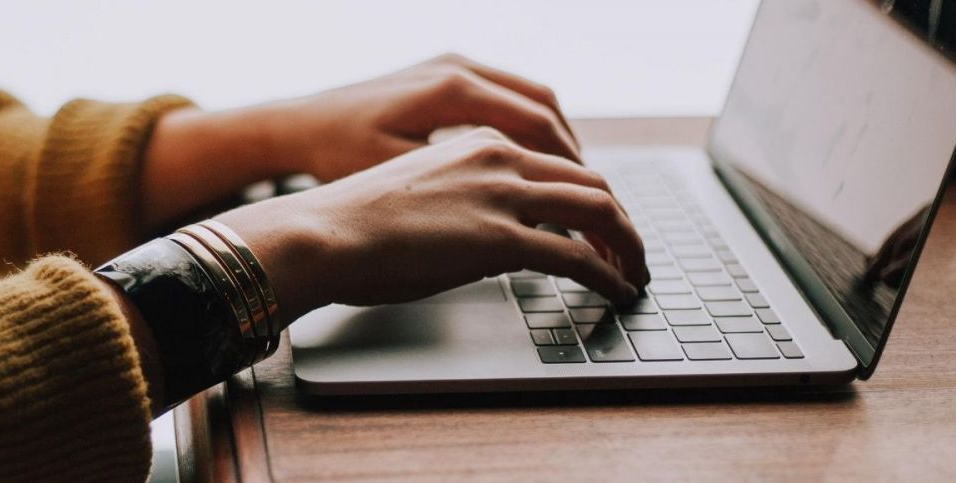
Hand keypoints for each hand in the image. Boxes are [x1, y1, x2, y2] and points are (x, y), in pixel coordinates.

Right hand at [214, 129, 646, 320]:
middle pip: (591, 181)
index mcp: (478, 142)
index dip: (589, 195)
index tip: (599, 223)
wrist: (322, 233)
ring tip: (633, 273)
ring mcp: (503, 196)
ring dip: (627, 245)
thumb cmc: (352, 222)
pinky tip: (616, 290)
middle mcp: (499, 158)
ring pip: (599, 210)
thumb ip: (461, 200)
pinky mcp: (501, 239)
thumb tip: (481, 236)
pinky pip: (578, 257)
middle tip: (629, 251)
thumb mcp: (417, 192)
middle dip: (620, 220)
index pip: (557, 162)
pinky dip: (608, 274)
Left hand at [254, 53, 580, 181]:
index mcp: (453, 91)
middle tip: (595, 201)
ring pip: (530, 99)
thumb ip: (462, 193)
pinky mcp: (442, 74)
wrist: (296, 125)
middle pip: (545, 108)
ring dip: (556, 141)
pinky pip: (506, 96)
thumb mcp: (400, 179)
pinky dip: (529, 129)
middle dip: (574, 158)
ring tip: (573, 185)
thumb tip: (522, 220)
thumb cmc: (336, 155)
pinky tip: (532, 164)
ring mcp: (451, 66)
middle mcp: (458, 69)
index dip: (571, 171)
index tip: (591, 206)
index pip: (539, 127)